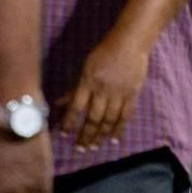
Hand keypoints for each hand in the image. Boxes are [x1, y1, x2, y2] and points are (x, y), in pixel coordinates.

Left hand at [63, 31, 148, 150]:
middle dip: (86, 135)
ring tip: (95, 148)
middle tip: (80, 149)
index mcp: (88, 80)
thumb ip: (75, 88)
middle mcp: (102, 89)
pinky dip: (119, 129)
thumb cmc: (104, 53)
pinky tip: (113, 139)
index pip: (76, 106)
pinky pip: (125, 116)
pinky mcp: (132, 94)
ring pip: (108, 120)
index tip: (65, 134)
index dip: (70, 121)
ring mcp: (119, 93)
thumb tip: (59, 103)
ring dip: (100, 136)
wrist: (129, 43)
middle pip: (93, 117)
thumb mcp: (85, 67)